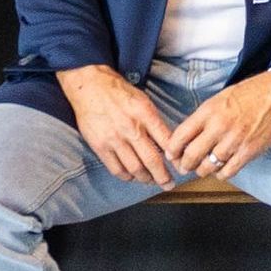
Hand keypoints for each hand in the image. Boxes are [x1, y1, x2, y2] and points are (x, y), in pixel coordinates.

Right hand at [57, 64, 178, 187]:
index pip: (166, 141)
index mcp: (145, 114)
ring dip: (146, 179)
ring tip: (151, 180)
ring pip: (135, 168)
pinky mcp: (100, 146)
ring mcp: (114, 138)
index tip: (181, 167)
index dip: (176, 159)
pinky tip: (132, 176)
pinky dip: (127, 176)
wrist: (90, 86)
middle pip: (152, 160)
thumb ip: (154, 122)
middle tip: (169, 184)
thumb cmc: (119, 93)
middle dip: (163, 177)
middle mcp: (131, 128)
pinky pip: (116, 169)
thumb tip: (168, 144)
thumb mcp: (143, 101)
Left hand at [164, 73, 270, 180]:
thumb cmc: (248, 94)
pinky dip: (221, 174)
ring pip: (208, 166)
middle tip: (184, 167)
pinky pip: (228, 171)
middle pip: (191, 155)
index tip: (171, 155)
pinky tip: (221, 170)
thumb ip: (203, 118)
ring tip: (203, 169)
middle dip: (184, 165)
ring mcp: (234, 141)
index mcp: (208, 111)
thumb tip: (188, 137)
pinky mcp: (248, 152)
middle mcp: (219, 126)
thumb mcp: (219, 99)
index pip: (180, 136)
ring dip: (202, 171)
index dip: (172, 150)